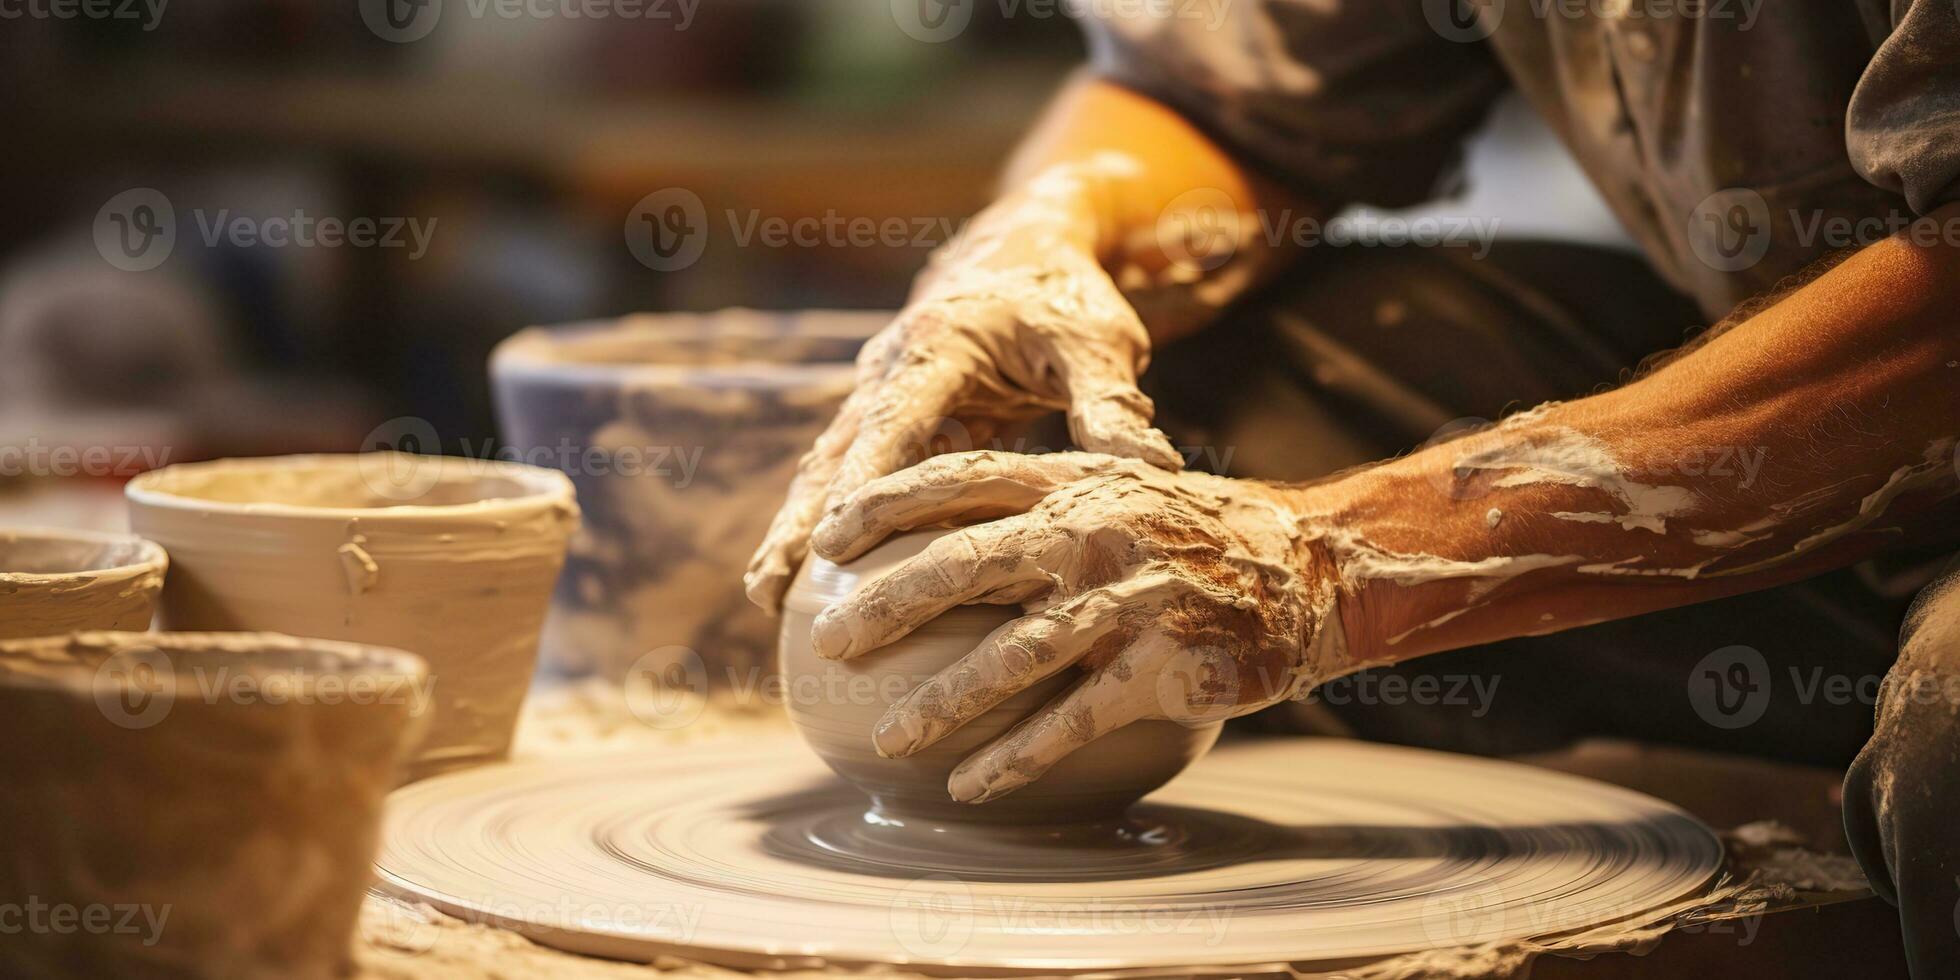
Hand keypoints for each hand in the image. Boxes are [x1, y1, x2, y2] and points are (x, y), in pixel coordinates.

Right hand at [743, 161, 1184, 612]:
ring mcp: (878, 391)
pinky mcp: (885, 415)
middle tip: (767, 590)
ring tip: (765, 600)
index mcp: (939, 344)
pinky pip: (848, 472)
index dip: (863, 482)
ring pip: (828, 467)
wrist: (1023, 250)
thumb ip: (1114, 404)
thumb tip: (1155, 468)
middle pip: (836, 453)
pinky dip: (827, 520)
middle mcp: (892, 367)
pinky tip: (812, 585)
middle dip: (800, 521)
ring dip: (796, 528)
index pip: (894, 420)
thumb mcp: (1099, 343)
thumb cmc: (1066, 298)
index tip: (832, 542)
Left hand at [806, 451, 1351, 803]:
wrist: (1310, 568)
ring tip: (887, 741)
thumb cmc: (1198, 534)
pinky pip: (1072, 721)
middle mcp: (1094, 534)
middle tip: (828, 645)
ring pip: (1010, 657)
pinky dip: (1015, 759)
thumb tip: (944, 530)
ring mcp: (1129, 600)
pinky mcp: (1164, 668)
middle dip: (884, 605)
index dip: (886, 504)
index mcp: (1075, 484)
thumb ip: (1045, 505)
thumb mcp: (1122, 492)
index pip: (962, 479)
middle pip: (965, 564)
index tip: (828, 537)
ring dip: (939, 705)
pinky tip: (970, 787)